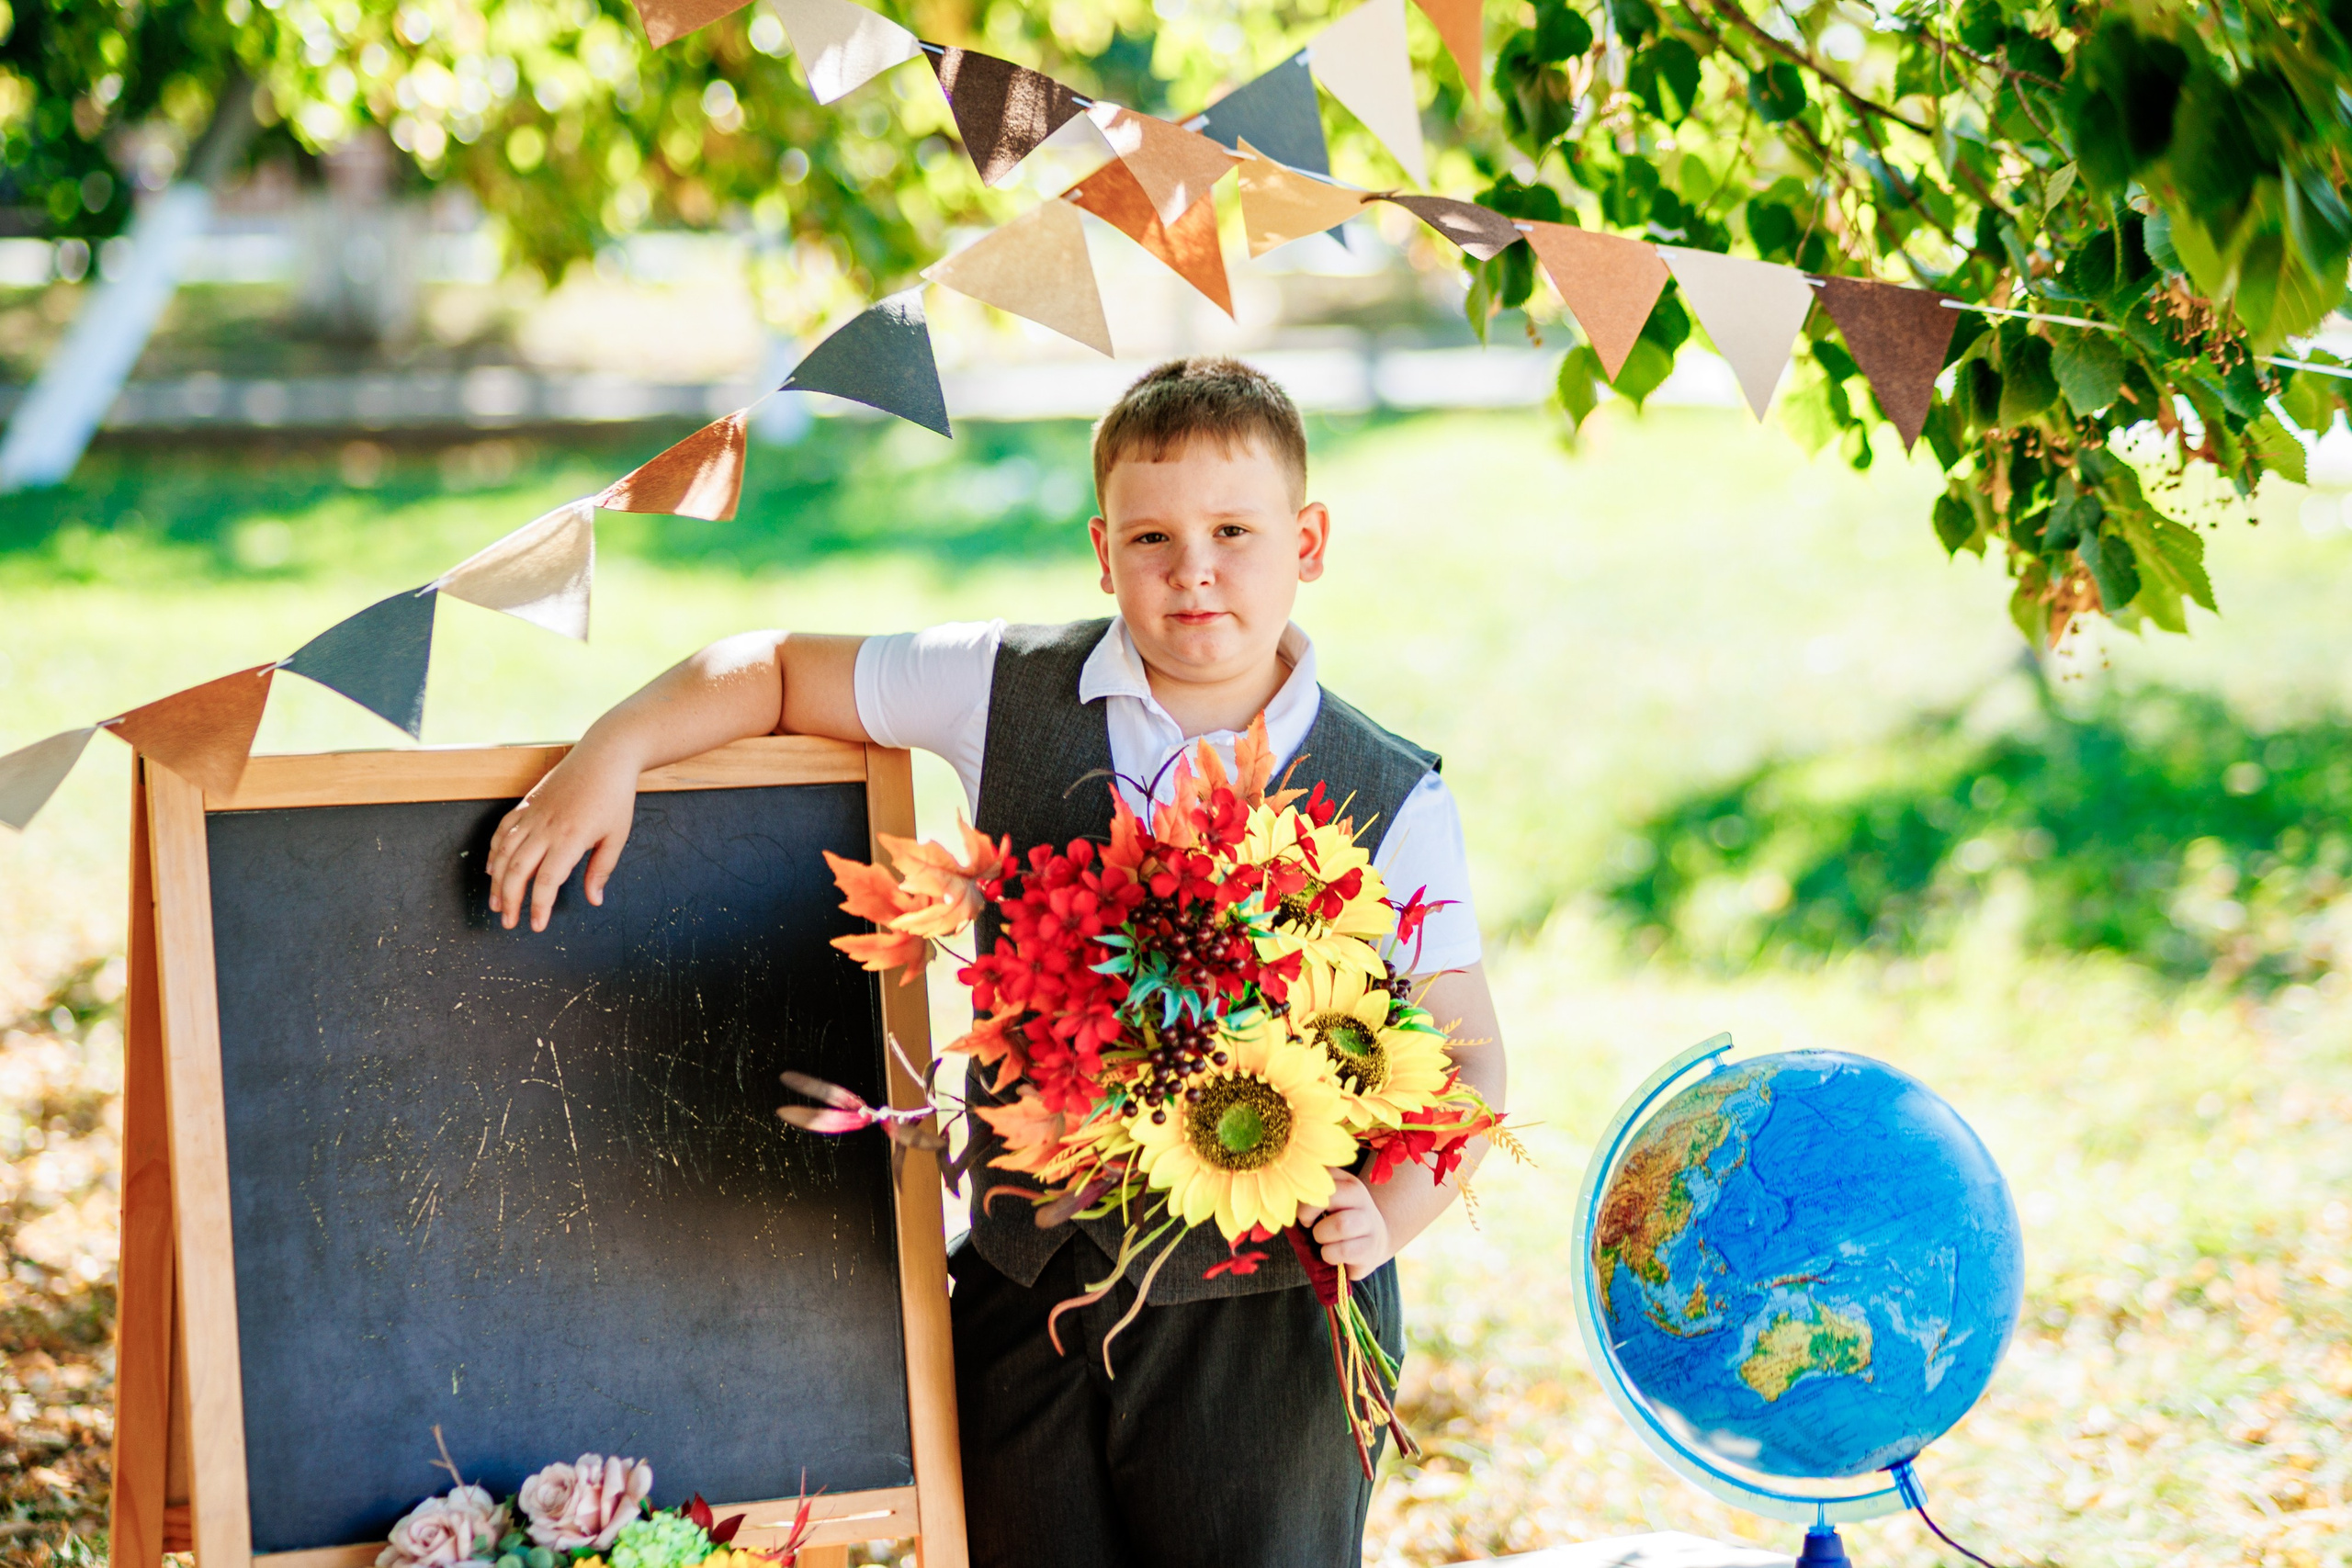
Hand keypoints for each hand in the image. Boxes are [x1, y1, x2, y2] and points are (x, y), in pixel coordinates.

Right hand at [485, 743, 639, 931]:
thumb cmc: (614, 795)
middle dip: (509, 900)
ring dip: (496, 881)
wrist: (604, 755)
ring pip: (504, 852)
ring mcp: (533, 814)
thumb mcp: (617, 836)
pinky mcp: (527, 803)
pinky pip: (503, 830)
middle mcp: (546, 828)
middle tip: (509, 922)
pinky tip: (492, 868)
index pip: (546, 881)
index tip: (536, 926)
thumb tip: (594, 900)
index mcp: (571, 838)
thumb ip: (601, 870)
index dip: (538, 906)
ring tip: (496, 903)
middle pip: (516, 870)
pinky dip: (494, 851)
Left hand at [1297, 1170, 1392, 1274]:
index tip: (1301, 1207)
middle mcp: (1361, 1198)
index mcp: (1347, 1182)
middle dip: (1308, 1213)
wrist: (1372, 1243)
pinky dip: (1329, 1254)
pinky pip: (1343, 1250)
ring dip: (1321, 1236)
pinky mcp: (1370, 1248)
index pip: (1319, 1177)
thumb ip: (1309, 1192)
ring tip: (1322, 1240)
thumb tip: (1285, 1195)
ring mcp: (1369, 1223)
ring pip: (1340, 1224)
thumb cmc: (1338, 1221)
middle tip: (1307, 1224)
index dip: (1303, 1194)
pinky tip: (1331, 1253)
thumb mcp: (1327, 1201)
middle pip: (1329, 1198)